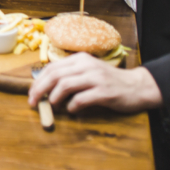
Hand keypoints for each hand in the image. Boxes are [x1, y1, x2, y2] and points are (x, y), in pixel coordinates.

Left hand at [27, 53, 162, 113]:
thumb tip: (46, 87)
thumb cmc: (109, 80)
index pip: (52, 67)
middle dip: (40, 89)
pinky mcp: (104, 92)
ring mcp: (96, 78)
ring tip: (53, 106)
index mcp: (80, 59)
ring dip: (54, 97)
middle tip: (33, 102)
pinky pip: (81, 99)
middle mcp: (86, 65)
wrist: (137, 86)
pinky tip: (71, 110)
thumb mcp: (89, 71)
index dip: (38, 81)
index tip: (32, 93)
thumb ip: (71, 75)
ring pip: (65, 85)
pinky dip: (72, 106)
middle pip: (55, 75)